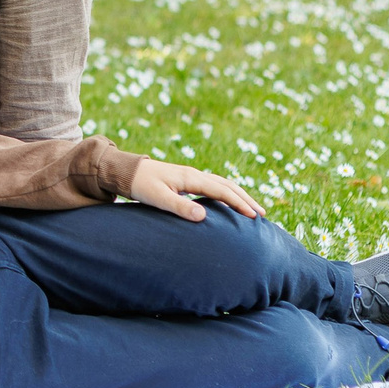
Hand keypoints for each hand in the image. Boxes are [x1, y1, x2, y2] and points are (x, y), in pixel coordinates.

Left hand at [128, 156, 263, 221]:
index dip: (239, 203)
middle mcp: (194, 174)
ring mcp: (191, 176)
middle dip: (246, 199)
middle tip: (263, 214)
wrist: (126, 171)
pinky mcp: (187, 180)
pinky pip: (213, 186)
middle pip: (227, 185)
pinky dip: (226, 194)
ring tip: (252, 209)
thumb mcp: (158, 198)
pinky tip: (229, 203)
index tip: (254, 216)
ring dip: (239, 195)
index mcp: (191, 178)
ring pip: (222, 184)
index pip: (222, 191)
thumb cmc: (140, 185)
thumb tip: (203, 215)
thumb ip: (180, 207)